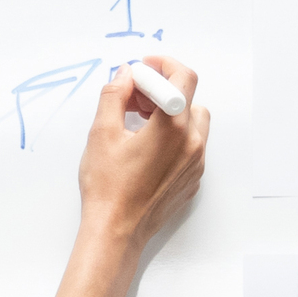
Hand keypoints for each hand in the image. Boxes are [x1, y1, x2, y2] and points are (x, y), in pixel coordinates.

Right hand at [76, 57, 207, 249]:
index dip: (163, 66)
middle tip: (133, 97)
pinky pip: (192, 146)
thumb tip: (126, 75)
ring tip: (141, 123)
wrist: (116, 230)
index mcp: (172, 127)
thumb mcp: (101, 134)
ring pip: (194, 122)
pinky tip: (147, 147)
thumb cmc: (108, 188)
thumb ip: (115, 96)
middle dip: (162, 91)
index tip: (145, 68)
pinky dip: (174, 137)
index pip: (182, 78)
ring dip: (172, 114)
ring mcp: (196, 163)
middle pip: (189, 99)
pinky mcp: (193, 178)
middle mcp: (192, 143)